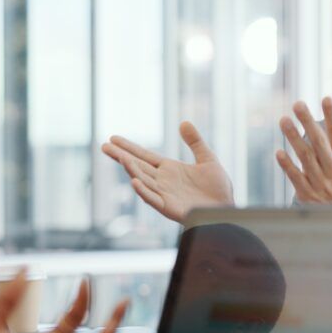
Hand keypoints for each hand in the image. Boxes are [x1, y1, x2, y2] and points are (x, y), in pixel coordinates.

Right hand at [102, 121, 233, 222]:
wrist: (227, 210)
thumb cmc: (218, 188)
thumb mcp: (208, 159)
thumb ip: (195, 142)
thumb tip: (184, 122)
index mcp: (170, 169)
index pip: (145, 156)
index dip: (129, 147)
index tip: (113, 138)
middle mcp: (163, 181)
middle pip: (137, 166)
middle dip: (121, 156)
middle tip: (104, 145)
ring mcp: (164, 194)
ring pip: (143, 180)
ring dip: (131, 169)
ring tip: (120, 157)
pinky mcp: (169, 207)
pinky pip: (153, 199)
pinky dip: (143, 191)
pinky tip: (134, 181)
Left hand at [276, 97, 331, 205]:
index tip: (326, 98)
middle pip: (319, 142)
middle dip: (309, 122)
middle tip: (298, 104)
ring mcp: (319, 181)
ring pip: (305, 157)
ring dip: (294, 138)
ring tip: (284, 120)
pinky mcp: (306, 193)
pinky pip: (296, 177)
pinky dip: (288, 165)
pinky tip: (278, 152)